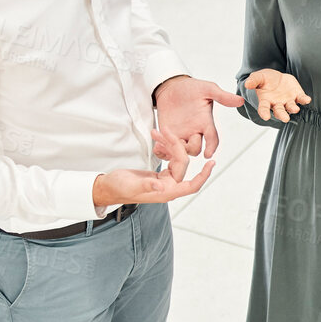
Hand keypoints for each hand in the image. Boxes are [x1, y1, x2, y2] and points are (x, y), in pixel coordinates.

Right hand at [92, 128, 216, 205]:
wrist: (109, 187)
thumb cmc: (119, 189)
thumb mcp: (131, 186)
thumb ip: (147, 185)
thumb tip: (162, 185)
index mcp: (166, 192)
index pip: (192, 186)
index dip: (203, 176)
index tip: (211, 163)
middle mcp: (169, 186)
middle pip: (183, 163)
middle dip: (176, 145)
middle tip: (164, 130)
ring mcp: (165, 180)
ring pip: (176, 158)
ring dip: (170, 143)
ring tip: (158, 131)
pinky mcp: (160, 174)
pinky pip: (169, 157)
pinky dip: (165, 147)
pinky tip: (158, 137)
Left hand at [152, 74, 243, 157]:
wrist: (171, 87)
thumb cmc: (190, 87)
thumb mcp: (207, 89)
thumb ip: (222, 96)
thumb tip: (240, 100)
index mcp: (205, 123)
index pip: (212, 138)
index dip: (212, 147)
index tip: (209, 154)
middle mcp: (195, 132)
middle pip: (196, 149)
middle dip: (189, 148)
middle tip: (179, 142)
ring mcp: (181, 135)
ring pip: (181, 152)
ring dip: (174, 151)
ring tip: (165, 144)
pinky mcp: (168, 136)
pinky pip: (167, 150)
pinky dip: (163, 152)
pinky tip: (158, 145)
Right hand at [242, 68, 311, 122]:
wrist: (276, 77)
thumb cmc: (265, 79)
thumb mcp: (258, 77)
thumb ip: (253, 81)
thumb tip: (247, 84)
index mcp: (265, 101)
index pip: (263, 109)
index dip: (264, 113)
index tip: (266, 117)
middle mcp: (277, 104)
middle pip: (279, 112)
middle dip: (282, 115)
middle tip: (285, 118)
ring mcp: (288, 101)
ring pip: (291, 107)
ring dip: (293, 108)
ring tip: (295, 109)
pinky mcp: (297, 96)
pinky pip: (301, 99)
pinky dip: (304, 100)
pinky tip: (307, 100)